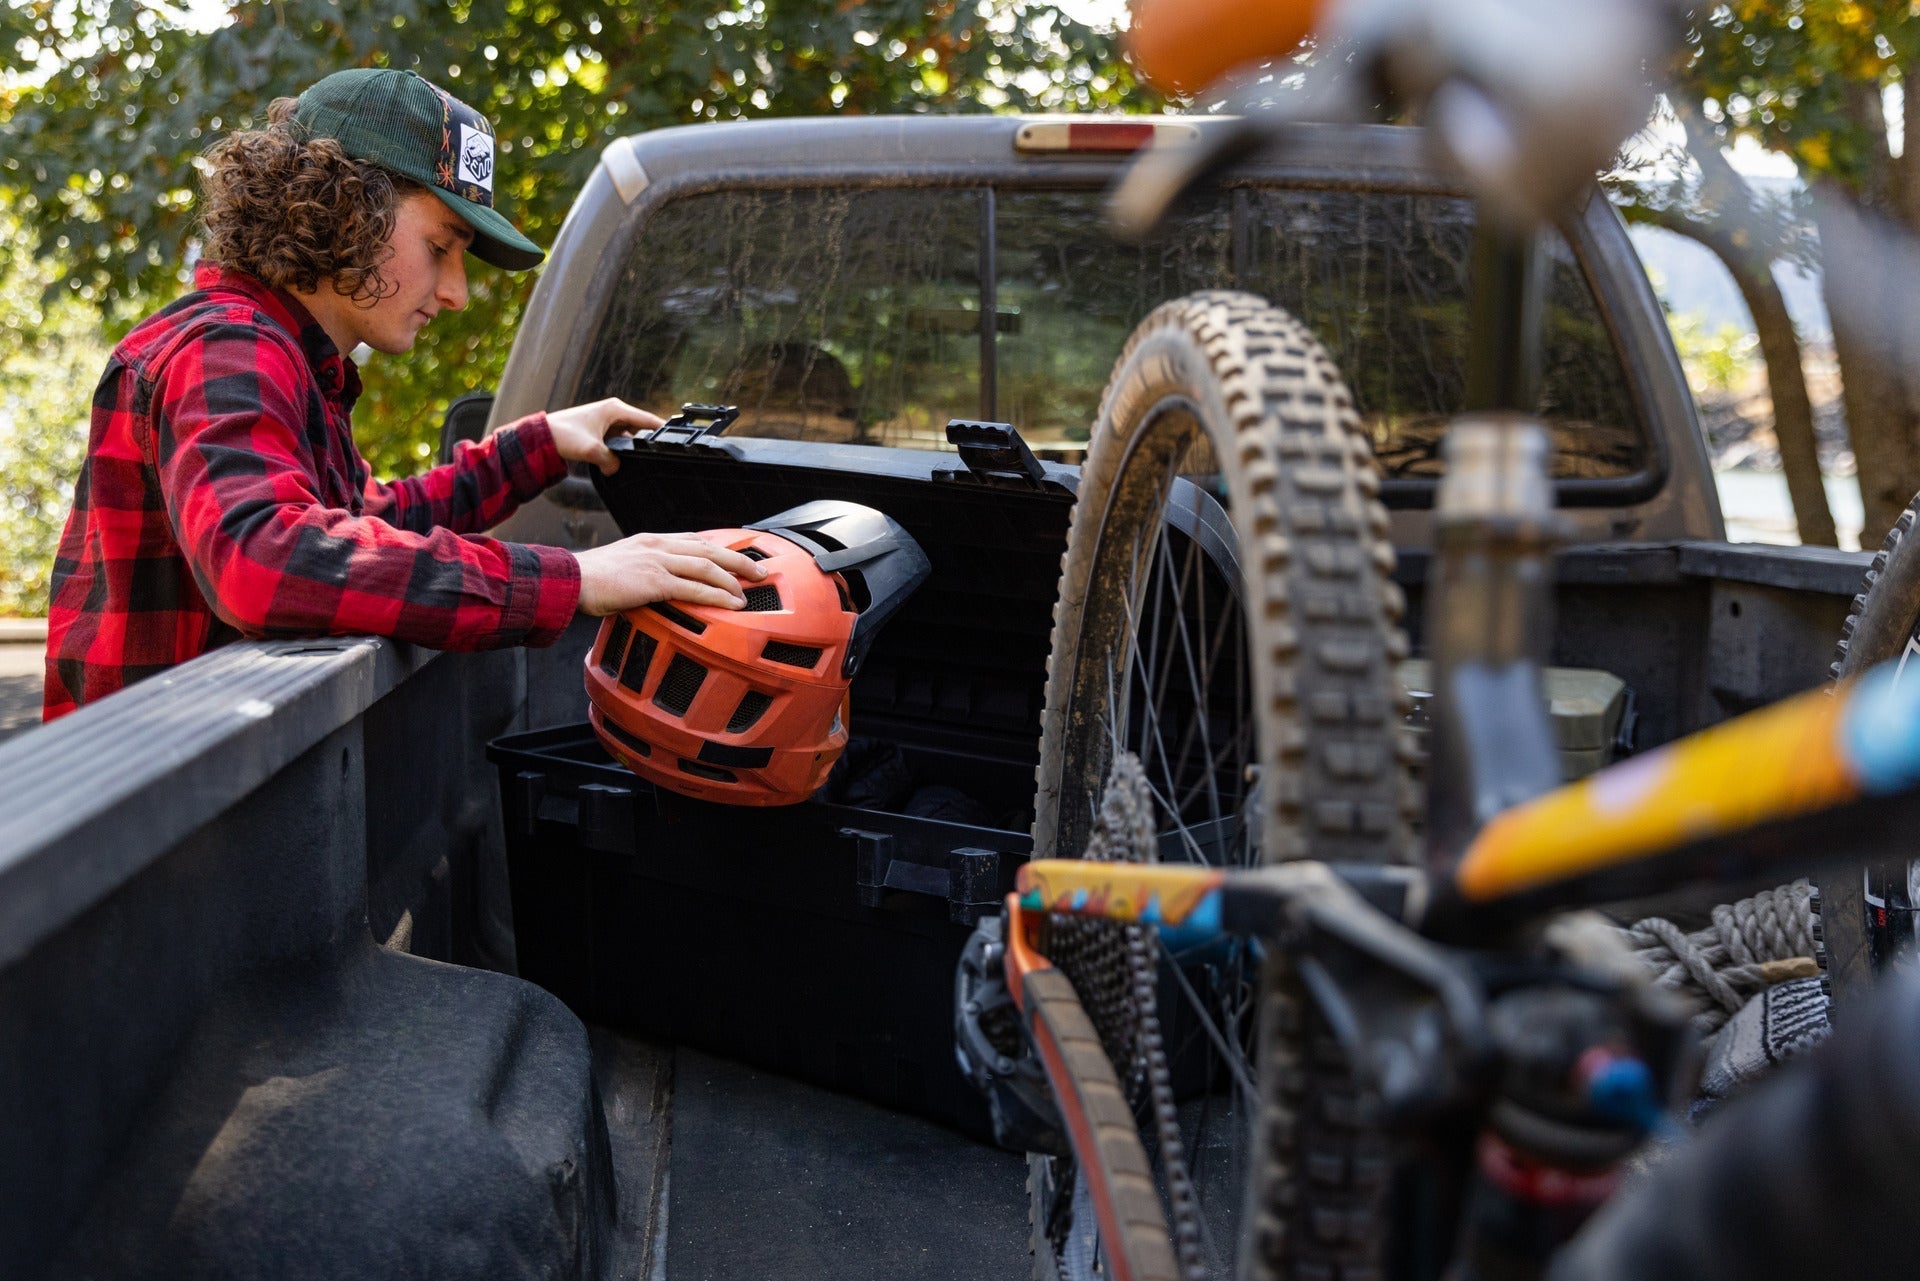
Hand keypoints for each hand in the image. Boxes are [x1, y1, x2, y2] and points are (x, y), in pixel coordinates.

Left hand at [547, 397, 663, 474]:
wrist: (540, 437)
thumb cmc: (563, 435)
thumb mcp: (591, 450)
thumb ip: (610, 461)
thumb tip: (617, 469)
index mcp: (615, 409)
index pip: (647, 420)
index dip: (662, 431)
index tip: (676, 441)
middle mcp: (613, 412)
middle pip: (640, 429)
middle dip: (645, 443)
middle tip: (655, 458)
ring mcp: (606, 421)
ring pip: (628, 437)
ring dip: (629, 449)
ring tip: (637, 462)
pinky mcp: (599, 431)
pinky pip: (617, 442)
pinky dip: (619, 451)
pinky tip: (619, 462)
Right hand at [574, 531, 767, 616]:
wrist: (570, 580)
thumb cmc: (590, 579)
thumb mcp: (622, 566)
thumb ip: (644, 571)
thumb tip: (657, 587)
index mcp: (651, 541)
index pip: (694, 539)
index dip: (720, 548)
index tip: (738, 556)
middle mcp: (658, 546)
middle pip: (709, 548)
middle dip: (738, 560)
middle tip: (760, 570)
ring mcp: (657, 562)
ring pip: (707, 566)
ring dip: (733, 579)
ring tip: (750, 590)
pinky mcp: (654, 581)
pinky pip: (694, 588)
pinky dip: (718, 595)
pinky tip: (732, 603)